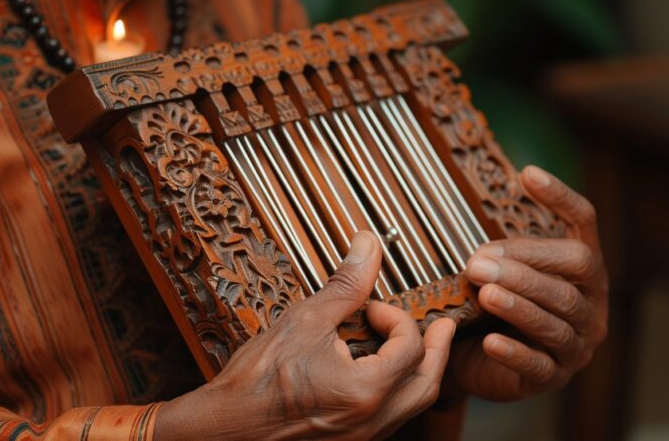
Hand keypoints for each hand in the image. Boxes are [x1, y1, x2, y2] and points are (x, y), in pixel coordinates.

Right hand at [155, 231, 455, 439]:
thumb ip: (346, 285)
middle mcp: (371, 420)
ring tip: (424, 350)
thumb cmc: (257, 380)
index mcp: (365, 390)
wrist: (224, 429)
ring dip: (422, 374)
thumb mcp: (305, 321)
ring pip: (412, 406)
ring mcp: (361, 437)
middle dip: (437, 351)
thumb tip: (367, 246)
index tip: (374, 308)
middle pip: (426, 384)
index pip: (408, 348)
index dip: (397, 318)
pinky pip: (391, 419)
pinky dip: (400, 394)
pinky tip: (387, 377)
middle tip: (444, 328)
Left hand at [447, 165, 608, 401]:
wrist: (474, 361)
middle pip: (574, 272)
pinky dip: (515, 352)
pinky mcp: (553, 377)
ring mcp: (576, 343)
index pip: (583, 223)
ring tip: (486, 292)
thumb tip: (481, 232)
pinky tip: (491, 342)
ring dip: (520, 303)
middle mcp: (589, 303)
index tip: (527, 174)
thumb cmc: (490, 306)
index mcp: (580, 269)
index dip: (561, 197)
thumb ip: (499, 249)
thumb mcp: (497, 271)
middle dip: (526, 264)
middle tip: (478, 262)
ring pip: (557, 319)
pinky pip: (539, 365)